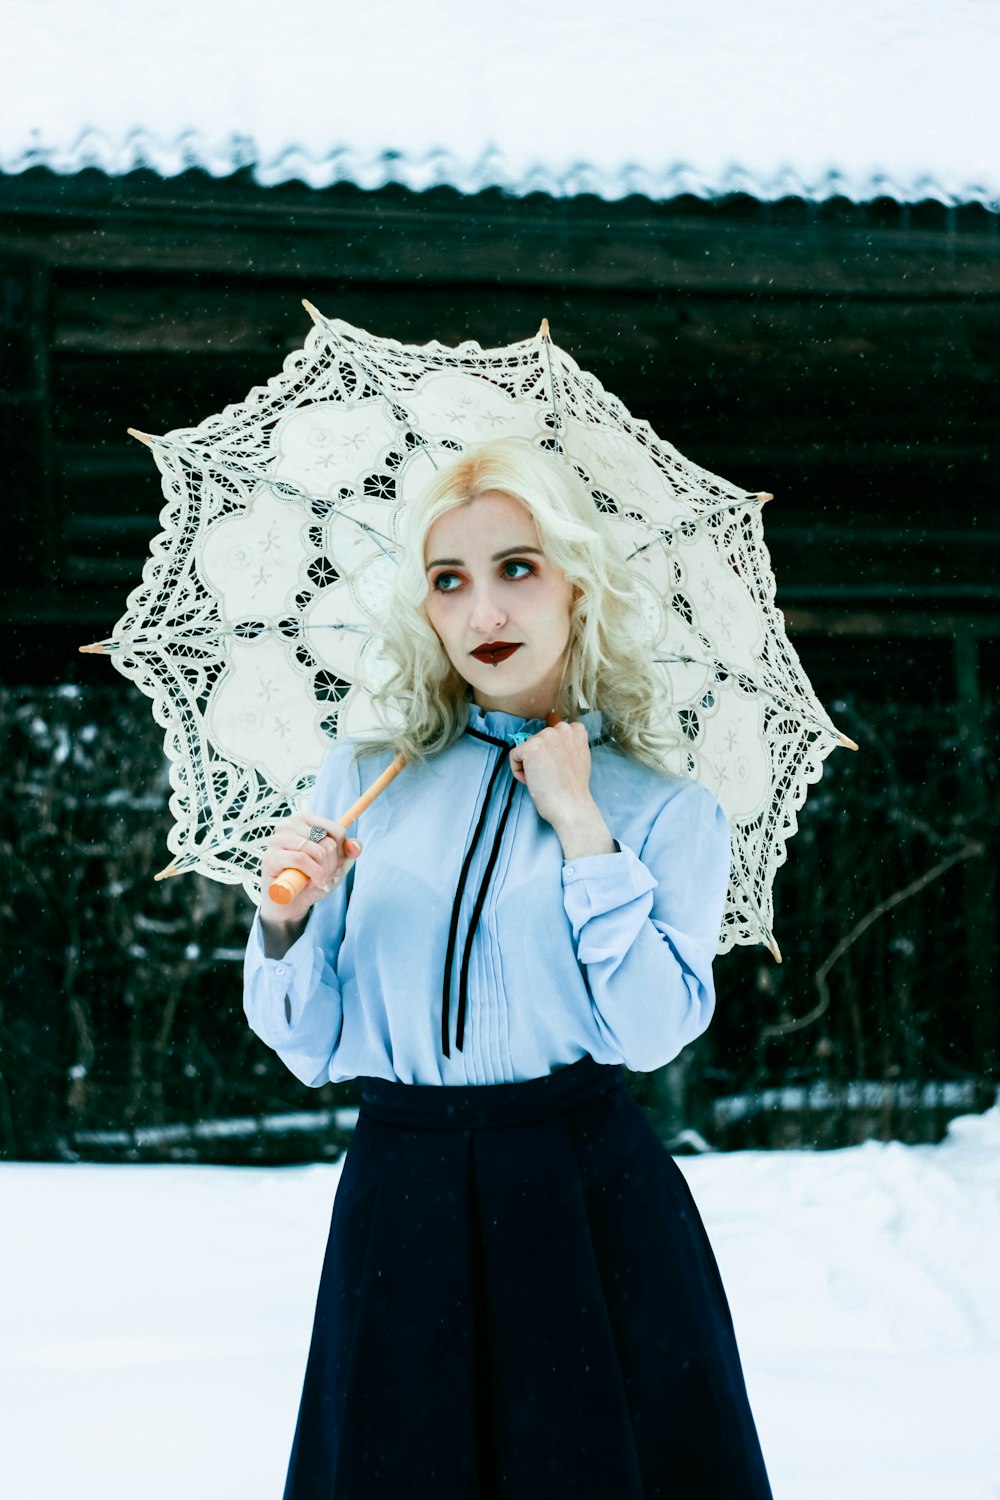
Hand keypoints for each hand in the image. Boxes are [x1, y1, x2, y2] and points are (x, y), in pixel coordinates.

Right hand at [258, 813, 361, 930]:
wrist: (290, 904)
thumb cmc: (311, 879)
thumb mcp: (335, 865)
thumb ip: (348, 852)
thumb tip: (355, 846)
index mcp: (304, 819)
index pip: (337, 831)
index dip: (341, 853)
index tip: (334, 865)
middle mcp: (288, 824)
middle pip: (328, 842)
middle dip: (332, 865)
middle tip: (324, 877)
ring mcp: (277, 839)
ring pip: (316, 850)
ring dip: (323, 872)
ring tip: (317, 881)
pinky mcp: (270, 856)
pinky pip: (301, 859)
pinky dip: (312, 874)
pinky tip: (308, 884)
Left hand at [509, 721, 612, 854]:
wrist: (571, 805)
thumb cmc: (574, 788)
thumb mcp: (578, 757)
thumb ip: (567, 745)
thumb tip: (547, 744)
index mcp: (576, 730)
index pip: (552, 734)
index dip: (551, 753)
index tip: (557, 768)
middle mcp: (562, 728)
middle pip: (538, 740)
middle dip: (539, 758)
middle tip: (550, 775)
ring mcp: (546, 736)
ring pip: (526, 748)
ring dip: (530, 765)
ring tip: (544, 779)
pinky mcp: (530, 747)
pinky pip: (514, 756)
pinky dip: (518, 771)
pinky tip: (532, 781)